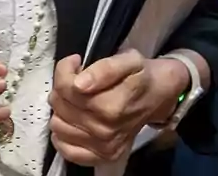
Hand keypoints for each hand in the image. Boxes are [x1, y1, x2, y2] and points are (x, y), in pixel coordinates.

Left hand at [48, 50, 189, 165]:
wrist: (158, 97)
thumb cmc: (141, 75)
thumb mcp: (130, 60)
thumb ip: (104, 69)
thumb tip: (79, 84)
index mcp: (112, 106)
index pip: (66, 88)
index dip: (65, 70)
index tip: (76, 62)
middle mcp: (106, 130)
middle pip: (60, 106)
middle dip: (63, 88)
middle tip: (77, 80)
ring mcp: (103, 147)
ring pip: (58, 125)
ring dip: (62, 109)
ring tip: (77, 100)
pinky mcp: (101, 157)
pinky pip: (67, 150)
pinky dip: (63, 136)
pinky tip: (73, 121)